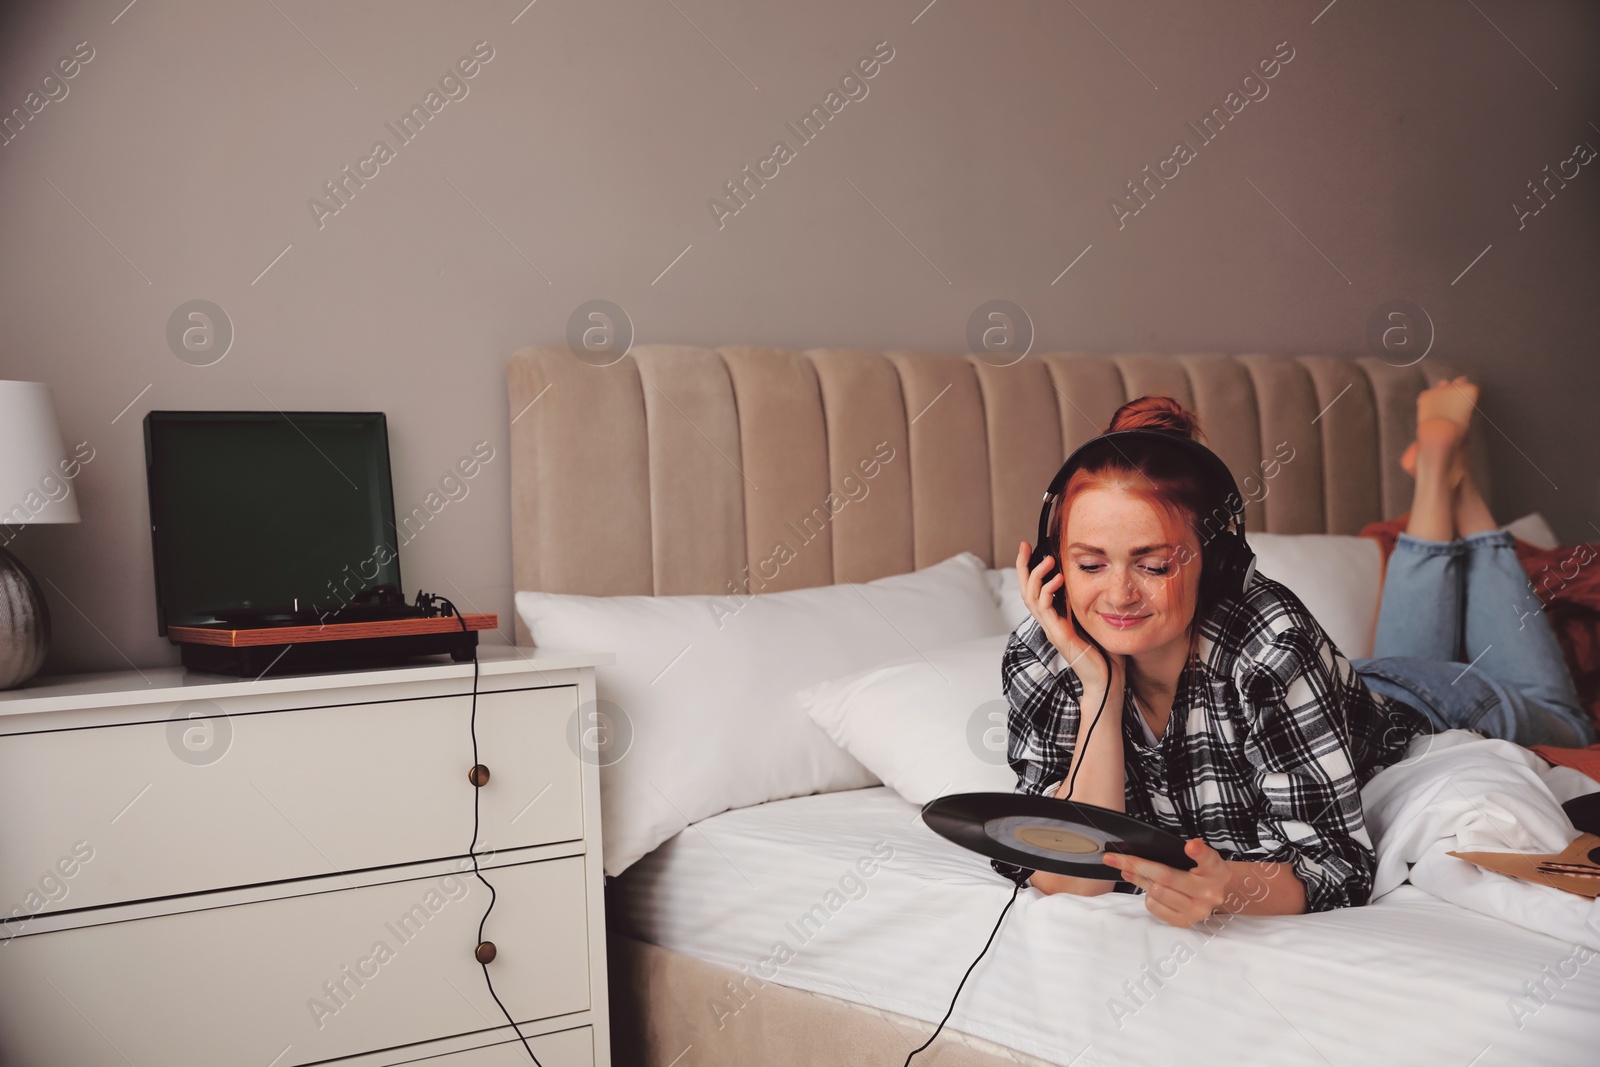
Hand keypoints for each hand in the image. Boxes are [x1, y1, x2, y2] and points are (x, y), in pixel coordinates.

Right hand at [1016, 540, 1122, 694]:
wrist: (1105, 679)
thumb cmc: (1103, 651)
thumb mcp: (1093, 618)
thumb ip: (1087, 601)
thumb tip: (1094, 578)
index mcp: (1055, 617)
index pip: (1035, 588)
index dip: (1028, 568)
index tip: (1028, 547)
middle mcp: (1049, 621)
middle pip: (1025, 590)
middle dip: (1023, 566)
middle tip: (1025, 546)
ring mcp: (1051, 628)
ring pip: (1031, 597)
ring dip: (1036, 576)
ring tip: (1047, 560)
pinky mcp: (1058, 635)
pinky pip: (1045, 610)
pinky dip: (1048, 592)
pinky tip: (1057, 580)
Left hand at [1102, 839, 1231, 927]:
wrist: (1215, 896)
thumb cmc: (1201, 872)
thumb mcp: (1201, 858)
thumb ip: (1190, 852)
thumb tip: (1164, 849)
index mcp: (1216, 870)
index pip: (1209, 859)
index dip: (1199, 852)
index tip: (1190, 846)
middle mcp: (1209, 892)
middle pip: (1166, 876)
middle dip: (1135, 865)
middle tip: (1113, 858)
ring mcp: (1197, 910)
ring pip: (1156, 892)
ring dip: (1137, 879)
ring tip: (1130, 871)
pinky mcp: (1184, 922)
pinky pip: (1154, 906)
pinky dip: (1146, 895)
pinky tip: (1148, 888)